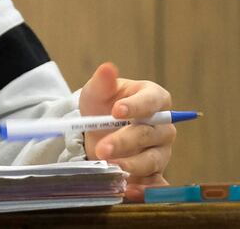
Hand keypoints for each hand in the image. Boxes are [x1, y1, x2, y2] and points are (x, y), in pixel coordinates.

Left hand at [80, 61, 173, 199]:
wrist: (96, 130)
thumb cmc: (102, 106)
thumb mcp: (97, 92)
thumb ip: (102, 82)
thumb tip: (107, 68)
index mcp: (154, 98)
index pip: (153, 101)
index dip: (137, 106)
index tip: (117, 111)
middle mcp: (163, 126)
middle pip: (150, 134)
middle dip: (125, 141)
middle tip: (103, 148)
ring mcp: (160, 150)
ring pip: (152, 160)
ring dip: (131, 165)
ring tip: (109, 167)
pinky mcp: (154, 172)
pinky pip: (155, 183)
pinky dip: (144, 189)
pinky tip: (128, 191)